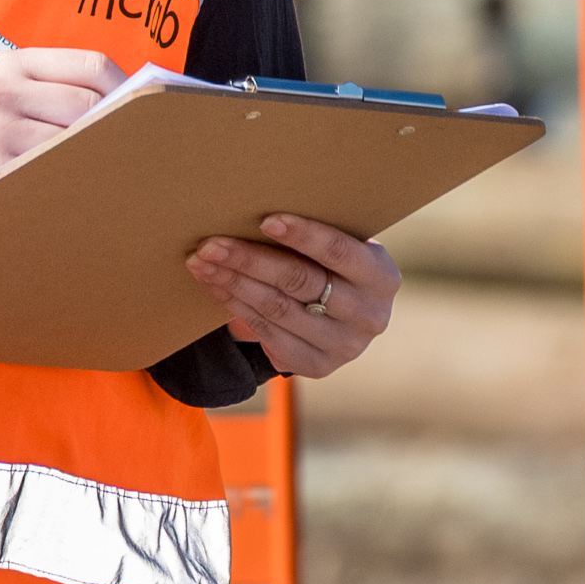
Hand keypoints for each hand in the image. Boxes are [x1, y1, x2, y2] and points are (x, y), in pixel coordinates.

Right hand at [0, 44, 127, 229]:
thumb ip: (51, 95)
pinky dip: (74, 187)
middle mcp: (2, 90)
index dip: (127, 91)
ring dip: (100, 163)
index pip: (93, 66)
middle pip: (93, 105)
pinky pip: (55, 176)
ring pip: (79, 142)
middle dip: (117, 132)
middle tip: (134, 157)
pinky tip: (77, 199)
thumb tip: (130, 111)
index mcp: (11, 66)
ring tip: (110, 180)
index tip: (144, 116)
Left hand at [187, 210, 396, 378]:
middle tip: (211, 244)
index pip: (339, 252)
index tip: (265, 220)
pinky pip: (268, 334)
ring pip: (277, 309)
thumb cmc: (339, 265)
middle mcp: (369, 316)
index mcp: (382, 277)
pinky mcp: (318, 367)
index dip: (303, 235)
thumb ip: (317, 238)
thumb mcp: (346, 248)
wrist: (350, 317)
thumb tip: (261, 216)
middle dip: (249, 260)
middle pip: (299, 282)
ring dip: (233, 283)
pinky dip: (237, 307)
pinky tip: (216, 287)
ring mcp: (344, 347)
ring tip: (202, 262)